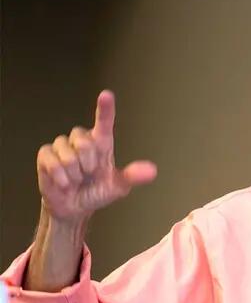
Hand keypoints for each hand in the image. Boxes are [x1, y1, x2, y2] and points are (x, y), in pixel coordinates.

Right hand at [37, 90, 156, 223]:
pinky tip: (64, 183)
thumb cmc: (98, 192)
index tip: (106, 95)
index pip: (104, 123)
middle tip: (89, 174)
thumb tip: (152, 171)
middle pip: (83, 141)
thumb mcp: (118, 187)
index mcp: (102, 144)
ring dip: (73, 173)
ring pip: (67, 154)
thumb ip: (132, 177)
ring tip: (76, 180)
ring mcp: (63, 146)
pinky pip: (51, 161)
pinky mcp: (46, 154)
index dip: (105, 109)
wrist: (75, 207)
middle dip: (87, 163)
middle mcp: (82, 141)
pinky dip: (60, 176)